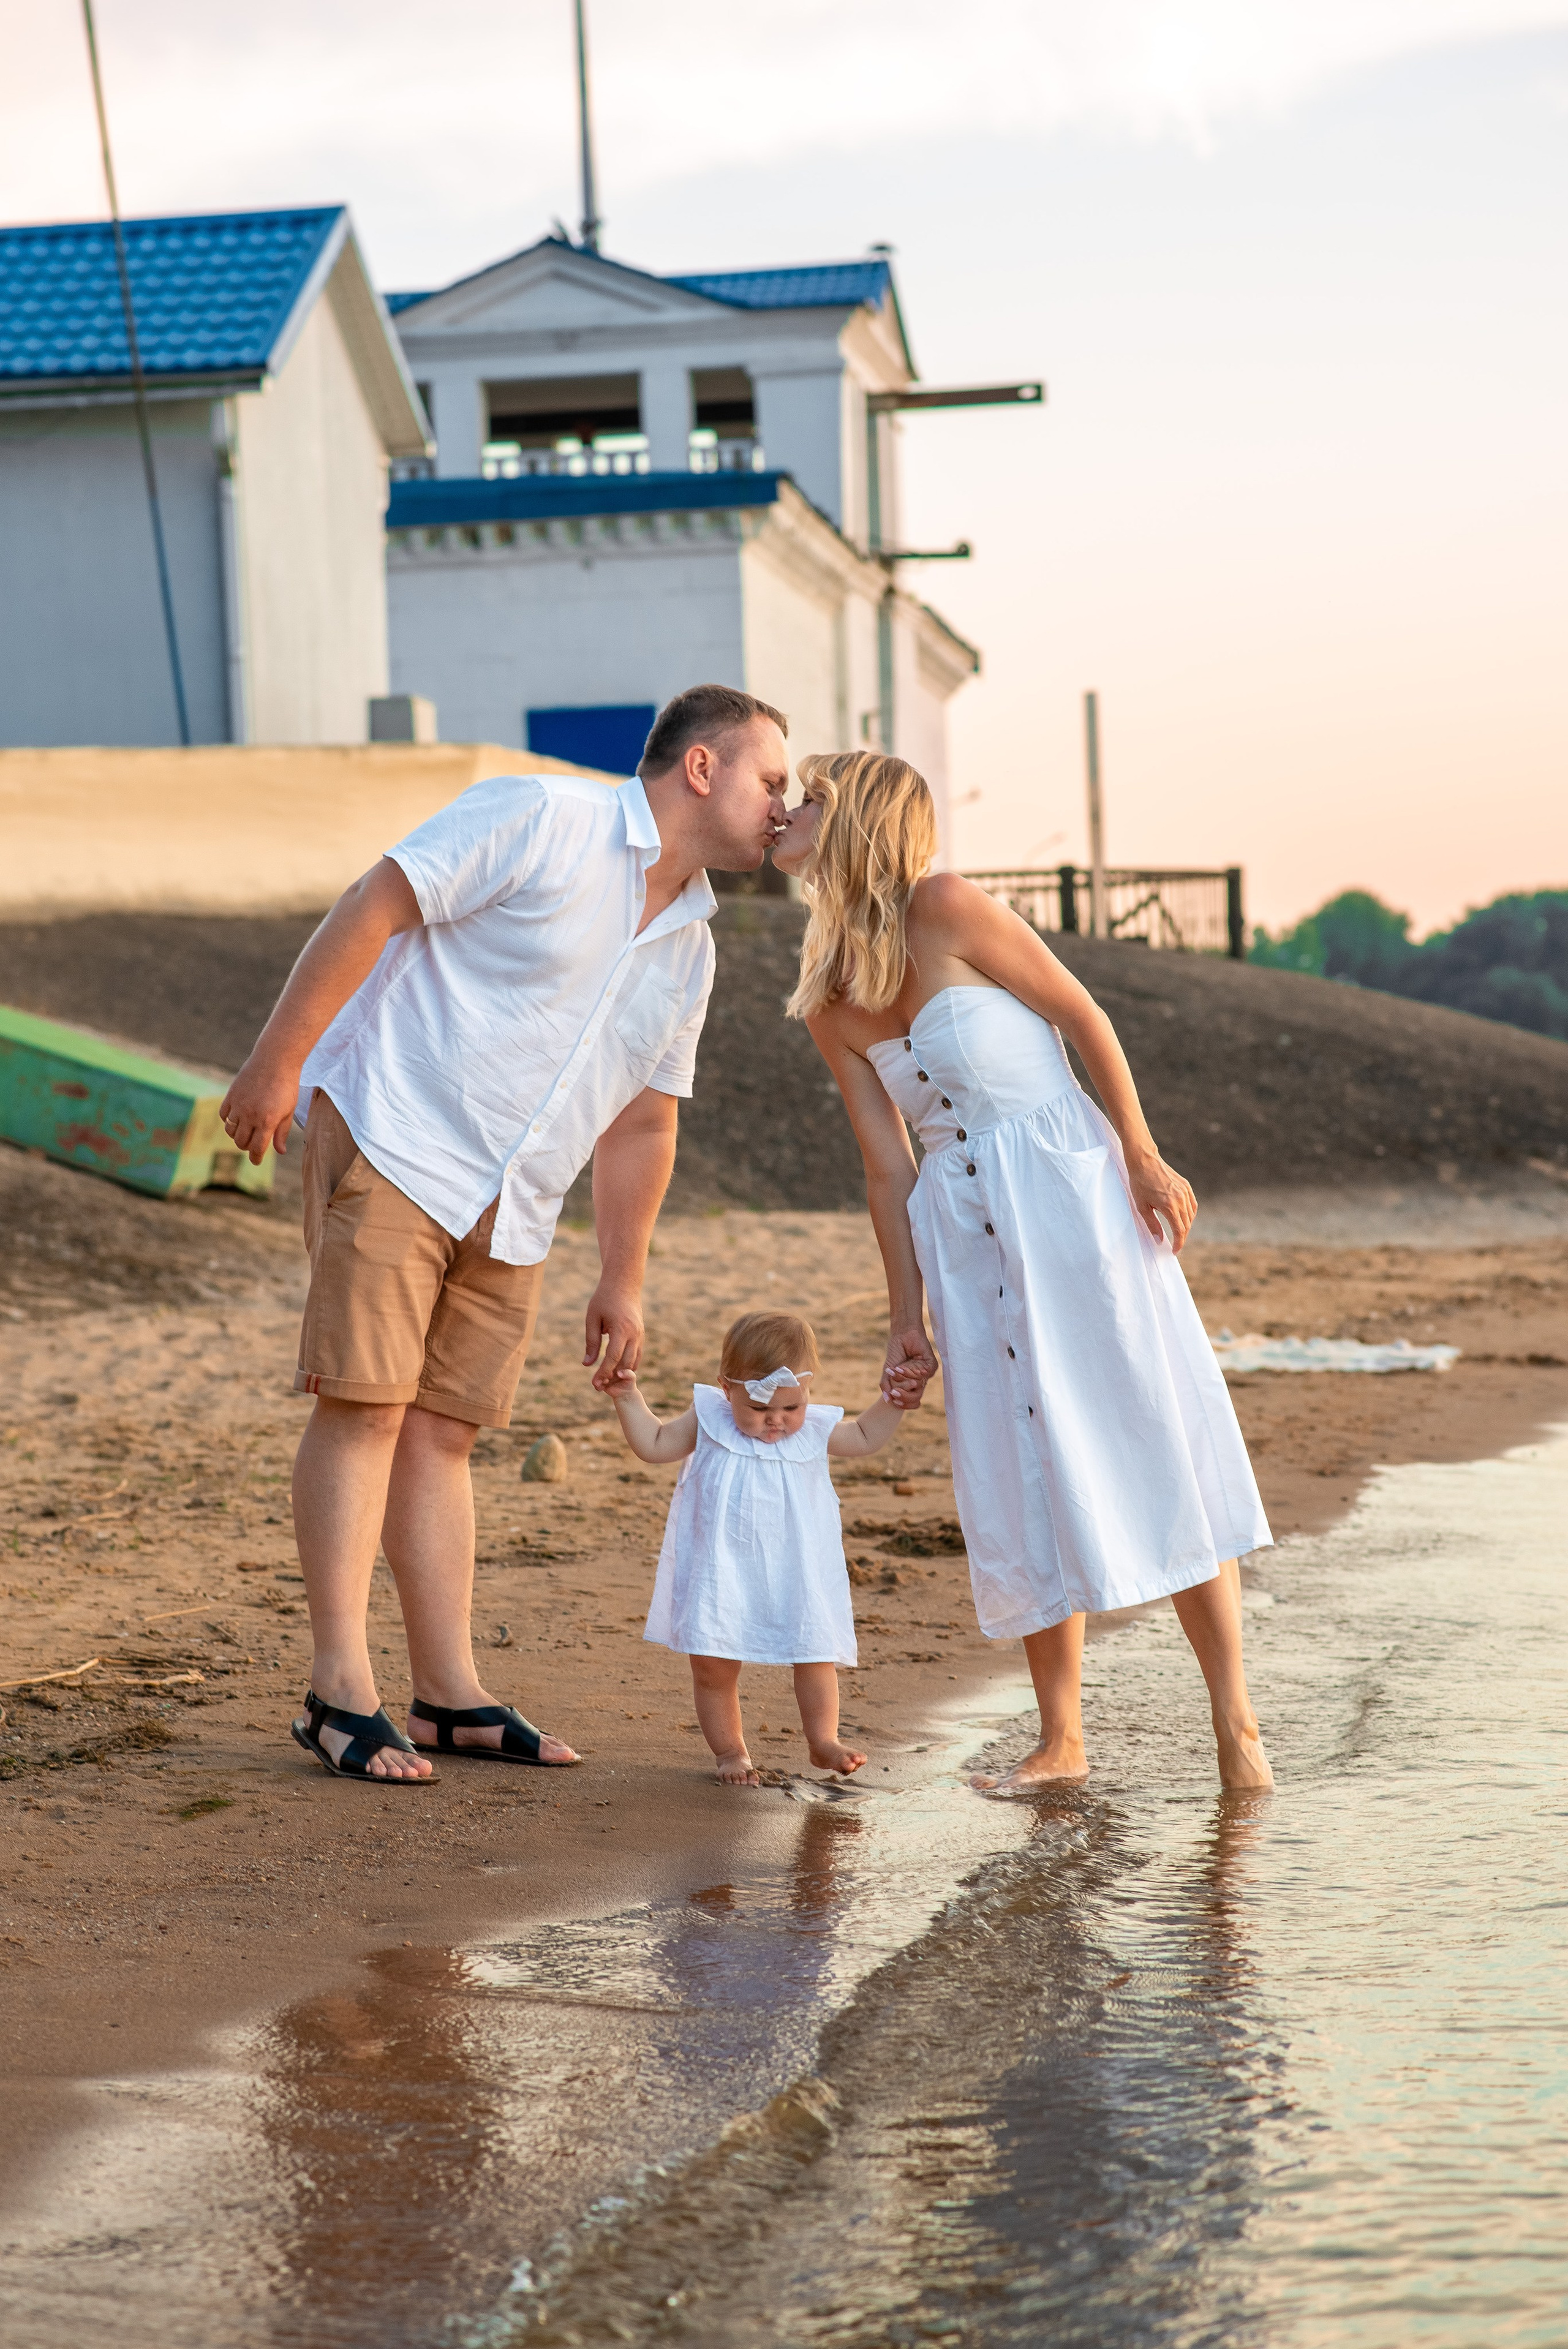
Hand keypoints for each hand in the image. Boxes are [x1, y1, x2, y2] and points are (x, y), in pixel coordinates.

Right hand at [220, 1050, 300, 1164]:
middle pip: (241, 1142)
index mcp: (267, 1122)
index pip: (257, 1148)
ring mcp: (238, 1106)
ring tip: (246, 1131)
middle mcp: (250, 1116)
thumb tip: (280, 1151)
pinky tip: (237, 1118)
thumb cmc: (286, 1086)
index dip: (256, 1158)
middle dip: (247, 1147)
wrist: (275, 1060)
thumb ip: (282, 1132)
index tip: (256, 1161)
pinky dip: (229, 1121)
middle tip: (254, 1144)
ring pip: (230, 1131)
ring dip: (237, 1135)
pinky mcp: (231, 1096)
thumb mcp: (288, 1111)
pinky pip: (224, 1116)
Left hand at [584, 1283, 643, 1390]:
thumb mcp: (592, 1318)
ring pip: (633, 1362)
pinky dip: (628, 1366)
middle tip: (599, 1388)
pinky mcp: (641, 1335)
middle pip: (625, 1364)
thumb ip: (591, 1342)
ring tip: (607, 1382)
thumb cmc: (604, 1298)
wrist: (624, 1283)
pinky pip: (637, 1356)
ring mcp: (640, 1335)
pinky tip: (616, 1371)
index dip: (603, 1373)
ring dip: (621, 1374)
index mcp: (621, 1329)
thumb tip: (587, 1364)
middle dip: (612, 1378)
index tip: (594, 1384)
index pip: (613, 1358)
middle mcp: (634, 1334)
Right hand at [881, 1322, 936, 1408]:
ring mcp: (927, 1373)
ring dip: (904, 1379)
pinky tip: (901, 1366)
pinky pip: (923, 1374)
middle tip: (894, 1391)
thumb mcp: (888, 1372)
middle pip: (916, 1397)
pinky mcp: (931, 1364)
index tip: (894, 1399)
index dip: (904, 1403)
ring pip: (919, 1385)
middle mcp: (921, 1380)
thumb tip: (887, 1400)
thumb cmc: (895, 1352)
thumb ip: (886, 1386)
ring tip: (896, 1370)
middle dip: (904, 1395)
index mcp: (912, 1384)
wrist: (901, 1335)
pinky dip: (909, 1371)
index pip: (912, 1401)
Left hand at [1127, 1151, 1196, 1252]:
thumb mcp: (1142, 1207)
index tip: (1175, 1251)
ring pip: (1191, 1215)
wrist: (1144, 1161)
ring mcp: (1185, 1191)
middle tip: (1176, 1244)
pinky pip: (1192, 1204)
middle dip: (1182, 1237)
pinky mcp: (1186, 1186)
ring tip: (1179, 1233)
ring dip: (1187, 1226)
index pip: (1180, 1230)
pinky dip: (1190, 1214)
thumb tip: (1160, 1240)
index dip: (1179, 1243)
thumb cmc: (1139, 1183)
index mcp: (1170, 1206)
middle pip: (1187, 1224)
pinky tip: (1184, 1217)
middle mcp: (1181, 1199)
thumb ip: (1152, 1225)